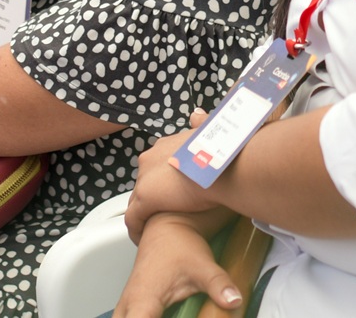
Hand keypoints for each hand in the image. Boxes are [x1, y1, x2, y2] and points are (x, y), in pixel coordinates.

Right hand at [114, 215, 242, 317]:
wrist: (167, 225)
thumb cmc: (178, 244)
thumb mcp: (202, 266)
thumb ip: (218, 285)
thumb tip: (233, 300)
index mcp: (143, 301)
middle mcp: (130, 304)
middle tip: (175, 316)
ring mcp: (128, 303)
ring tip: (173, 314)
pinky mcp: (132, 302)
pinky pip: (130, 316)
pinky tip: (163, 313)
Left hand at [126, 110, 218, 241]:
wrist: (220, 166)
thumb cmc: (221, 151)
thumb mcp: (211, 133)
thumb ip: (202, 125)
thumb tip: (197, 114)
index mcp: (164, 146)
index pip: (156, 166)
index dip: (164, 181)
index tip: (174, 193)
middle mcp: (149, 159)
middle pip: (145, 183)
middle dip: (153, 197)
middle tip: (167, 213)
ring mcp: (145, 180)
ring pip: (137, 201)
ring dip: (145, 214)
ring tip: (157, 228)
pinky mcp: (145, 200)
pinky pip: (134, 220)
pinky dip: (138, 230)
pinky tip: (146, 240)